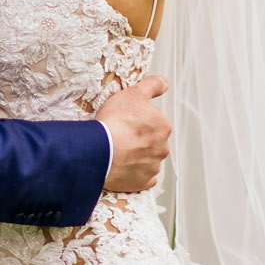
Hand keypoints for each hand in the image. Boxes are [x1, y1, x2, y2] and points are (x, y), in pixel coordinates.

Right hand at [96, 75, 170, 192]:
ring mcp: (152, 167)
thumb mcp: (133, 93)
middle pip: (152, 142)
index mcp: (163, 127)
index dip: (138, 120)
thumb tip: (165, 82)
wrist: (100, 151)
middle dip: (139, 140)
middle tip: (120, 135)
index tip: (126, 121)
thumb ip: (152, 85)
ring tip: (118, 151)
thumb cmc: (115, 121)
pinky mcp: (142, 183)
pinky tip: (123, 166)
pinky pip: (142, 178)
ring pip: (147, 160)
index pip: (154, 122)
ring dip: (136, 156)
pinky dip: (135, 173)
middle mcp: (162, 148)